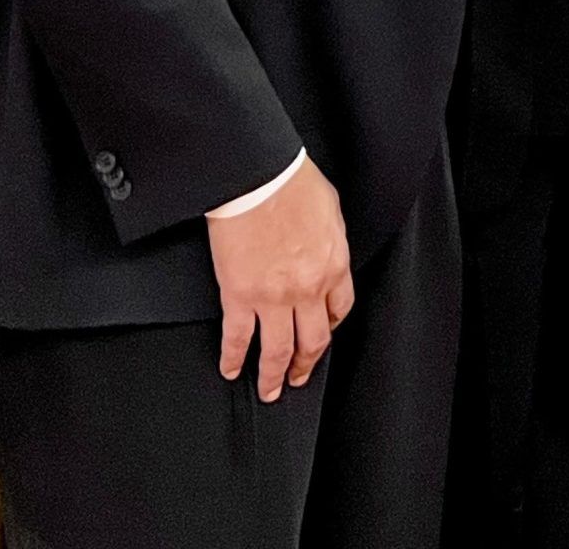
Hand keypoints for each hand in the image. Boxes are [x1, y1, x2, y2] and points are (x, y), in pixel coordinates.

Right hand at [206, 157, 353, 401]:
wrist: (258, 178)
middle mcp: (308, 289)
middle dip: (305, 364)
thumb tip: (325, 249)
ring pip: (276, 350)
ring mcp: (273, 297)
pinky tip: (230, 368)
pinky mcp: (239, 296)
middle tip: (297, 378)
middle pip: (312, 340)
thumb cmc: (292, 184)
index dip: (329, 327)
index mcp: (333, 266)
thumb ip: (330, 240)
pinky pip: (237, 338)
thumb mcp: (330, 211)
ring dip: (272, 375)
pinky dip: (233, 358)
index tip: (322, 333)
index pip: (339, 310)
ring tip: (268, 389)